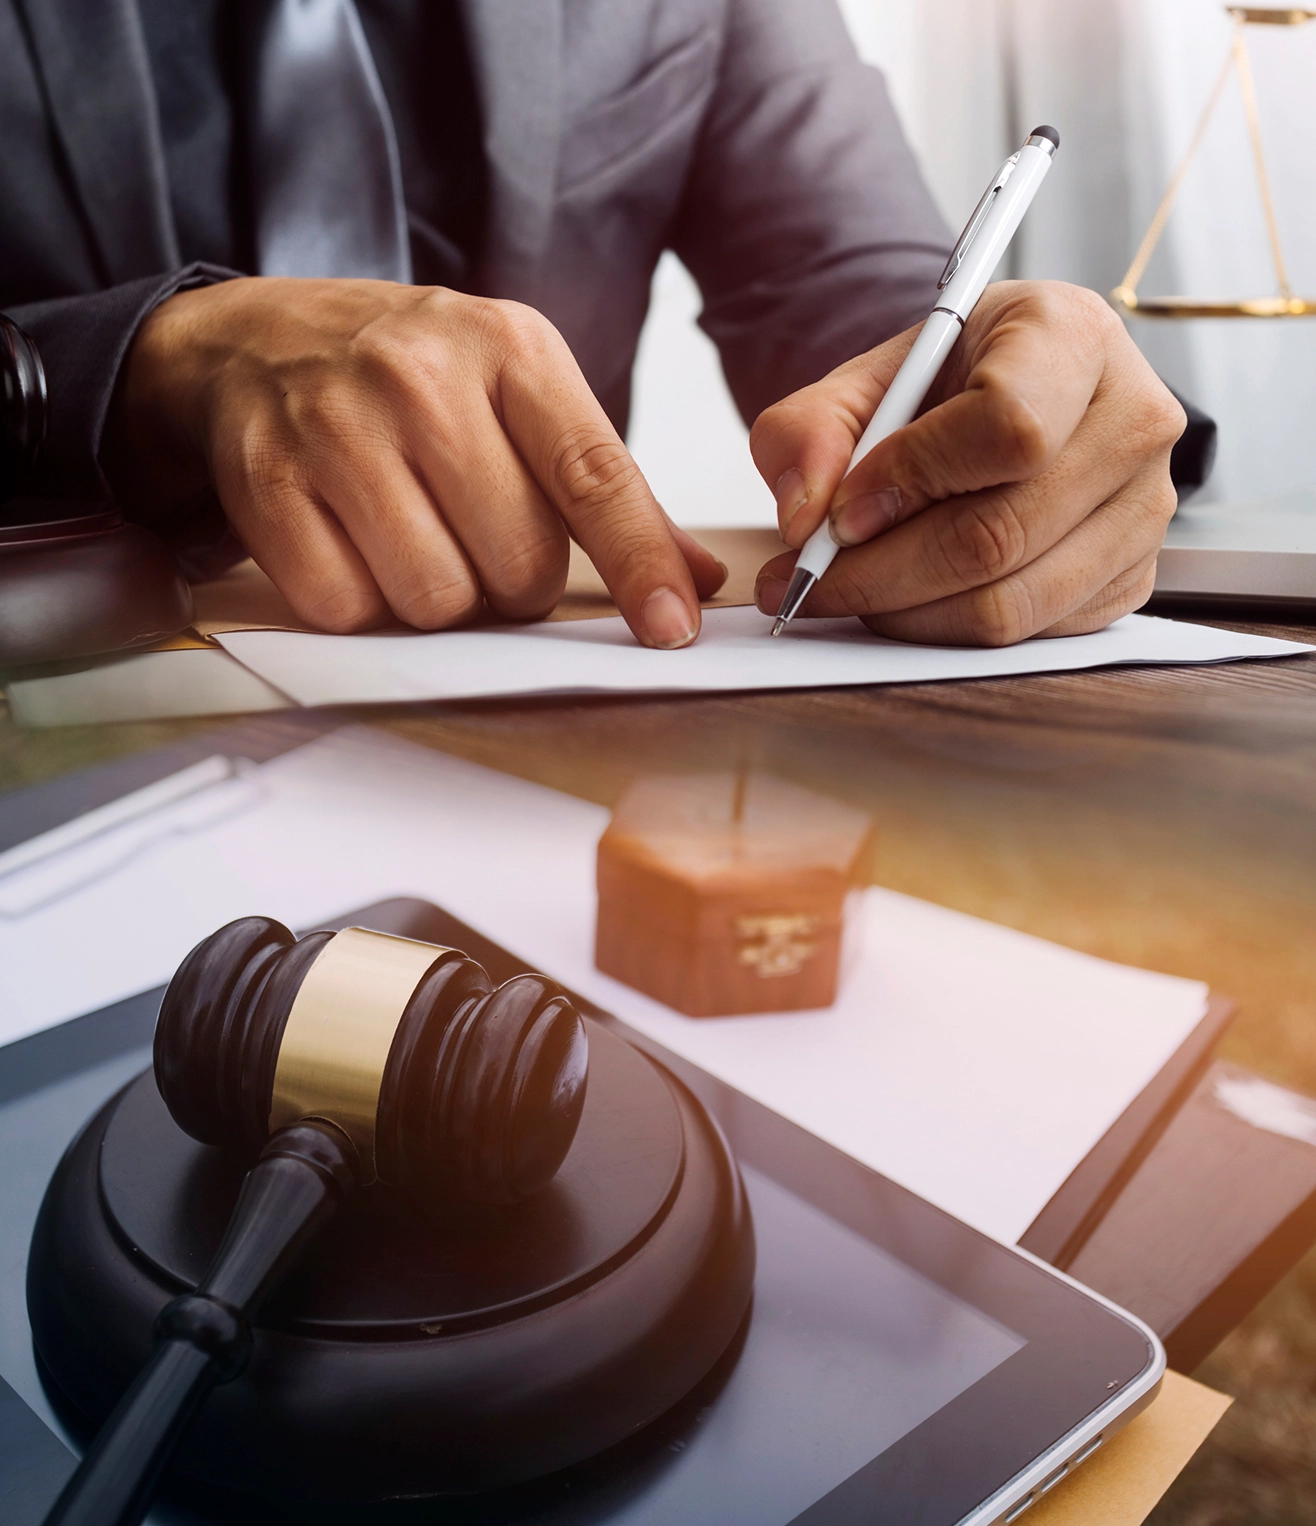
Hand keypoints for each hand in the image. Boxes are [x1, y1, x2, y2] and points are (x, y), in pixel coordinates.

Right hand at [103, 278, 724, 642]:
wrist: (258, 341)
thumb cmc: (409, 375)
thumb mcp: (517, 390)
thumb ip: (605, 487)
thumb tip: (695, 577)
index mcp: (509, 349)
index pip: (593, 474)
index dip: (637, 561)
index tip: (671, 627)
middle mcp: (422, 381)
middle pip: (517, 563)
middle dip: (513, 584)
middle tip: (478, 541)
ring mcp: (338, 430)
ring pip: (435, 598)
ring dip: (437, 599)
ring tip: (415, 539)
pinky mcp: (268, 484)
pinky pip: (347, 608)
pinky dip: (361, 604)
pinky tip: (354, 548)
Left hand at [749, 281, 1185, 644]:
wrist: (1013, 397)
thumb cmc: (952, 383)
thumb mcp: (869, 378)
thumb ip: (811, 431)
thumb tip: (806, 516)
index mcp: (1073, 335)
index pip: (1009, 427)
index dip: (911, 481)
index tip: (841, 512)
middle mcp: (1133, 420)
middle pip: (999, 534)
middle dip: (882, 572)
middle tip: (812, 580)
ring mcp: (1145, 508)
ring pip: (1010, 602)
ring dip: (907, 613)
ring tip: (853, 589)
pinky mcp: (1133, 577)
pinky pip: (1029, 634)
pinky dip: (949, 629)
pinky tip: (911, 597)